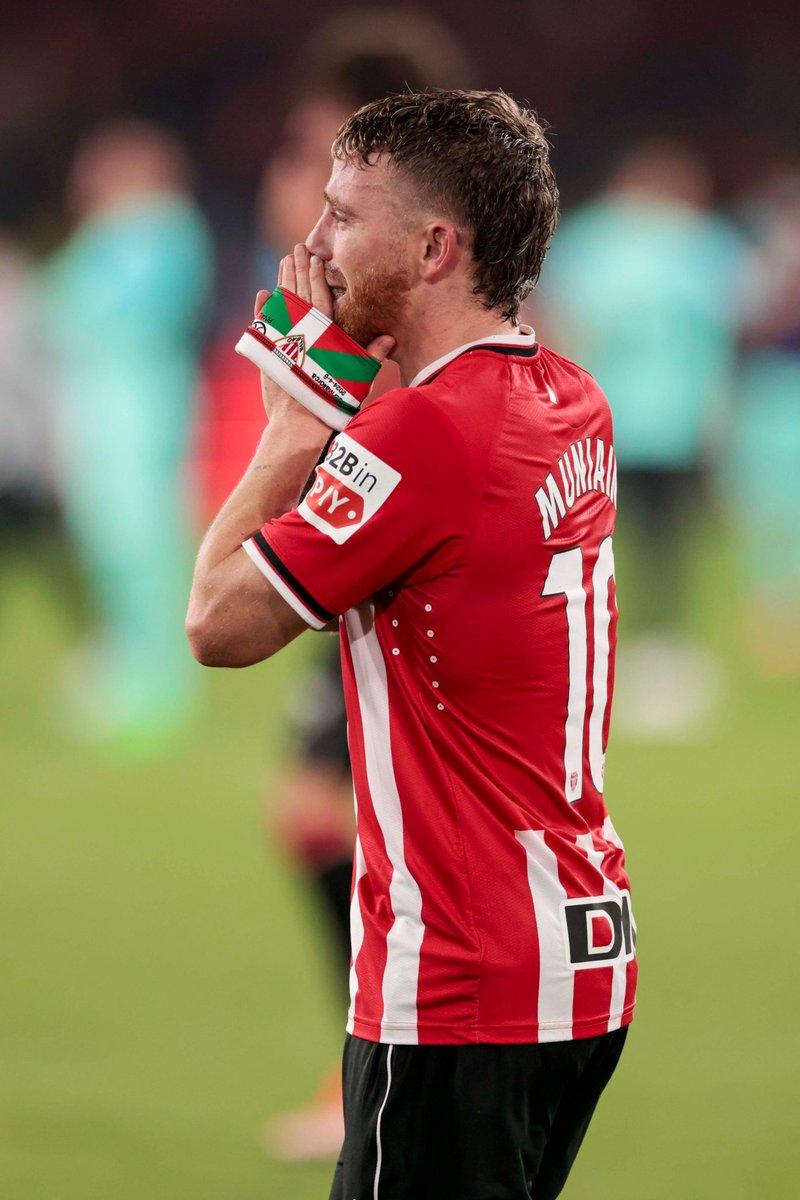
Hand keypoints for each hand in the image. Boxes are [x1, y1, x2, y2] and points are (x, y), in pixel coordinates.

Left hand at [254, 244, 394, 420]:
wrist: (299, 425)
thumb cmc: (332, 404)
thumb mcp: (356, 380)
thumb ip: (370, 357)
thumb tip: (389, 338)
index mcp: (323, 335)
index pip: (320, 297)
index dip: (317, 276)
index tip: (314, 257)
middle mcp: (301, 333)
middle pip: (299, 293)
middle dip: (298, 269)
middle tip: (297, 248)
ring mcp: (282, 340)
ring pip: (281, 303)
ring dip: (282, 281)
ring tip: (284, 262)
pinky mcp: (268, 353)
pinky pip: (264, 323)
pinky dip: (263, 308)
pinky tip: (264, 294)